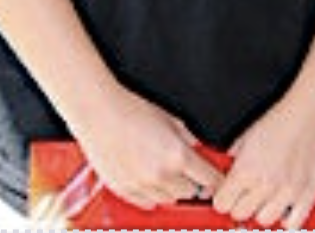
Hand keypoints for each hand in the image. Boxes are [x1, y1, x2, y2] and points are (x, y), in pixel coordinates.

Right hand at [73, 86, 219, 211]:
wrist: (99, 112)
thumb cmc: (132, 110)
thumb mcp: (172, 120)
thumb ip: (190, 138)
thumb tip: (200, 149)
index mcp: (178, 156)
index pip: (210, 180)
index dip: (216, 179)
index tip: (215, 178)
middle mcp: (161, 175)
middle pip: (191, 193)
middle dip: (193, 183)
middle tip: (189, 172)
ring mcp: (141, 185)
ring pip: (169, 200)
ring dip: (172, 190)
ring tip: (167, 173)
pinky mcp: (123, 190)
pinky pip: (146, 203)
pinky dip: (152, 195)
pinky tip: (151, 181)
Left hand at [218, 99, 314, 229]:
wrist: (314, 109)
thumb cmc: (283, 118)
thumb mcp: (245, 137)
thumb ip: (229, 162)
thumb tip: (218, 179)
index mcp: (246, 170)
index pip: (221, 204)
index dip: (223, 198)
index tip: (228, 193)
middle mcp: (266, 184)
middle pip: (240, 214)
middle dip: (240, 204)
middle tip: (247, 193)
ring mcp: (289, 190)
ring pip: (264, 220)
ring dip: (262, 211)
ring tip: (266, 198)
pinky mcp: (309, 192)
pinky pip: (293, 223)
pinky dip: (287, 219)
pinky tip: (284, 206)